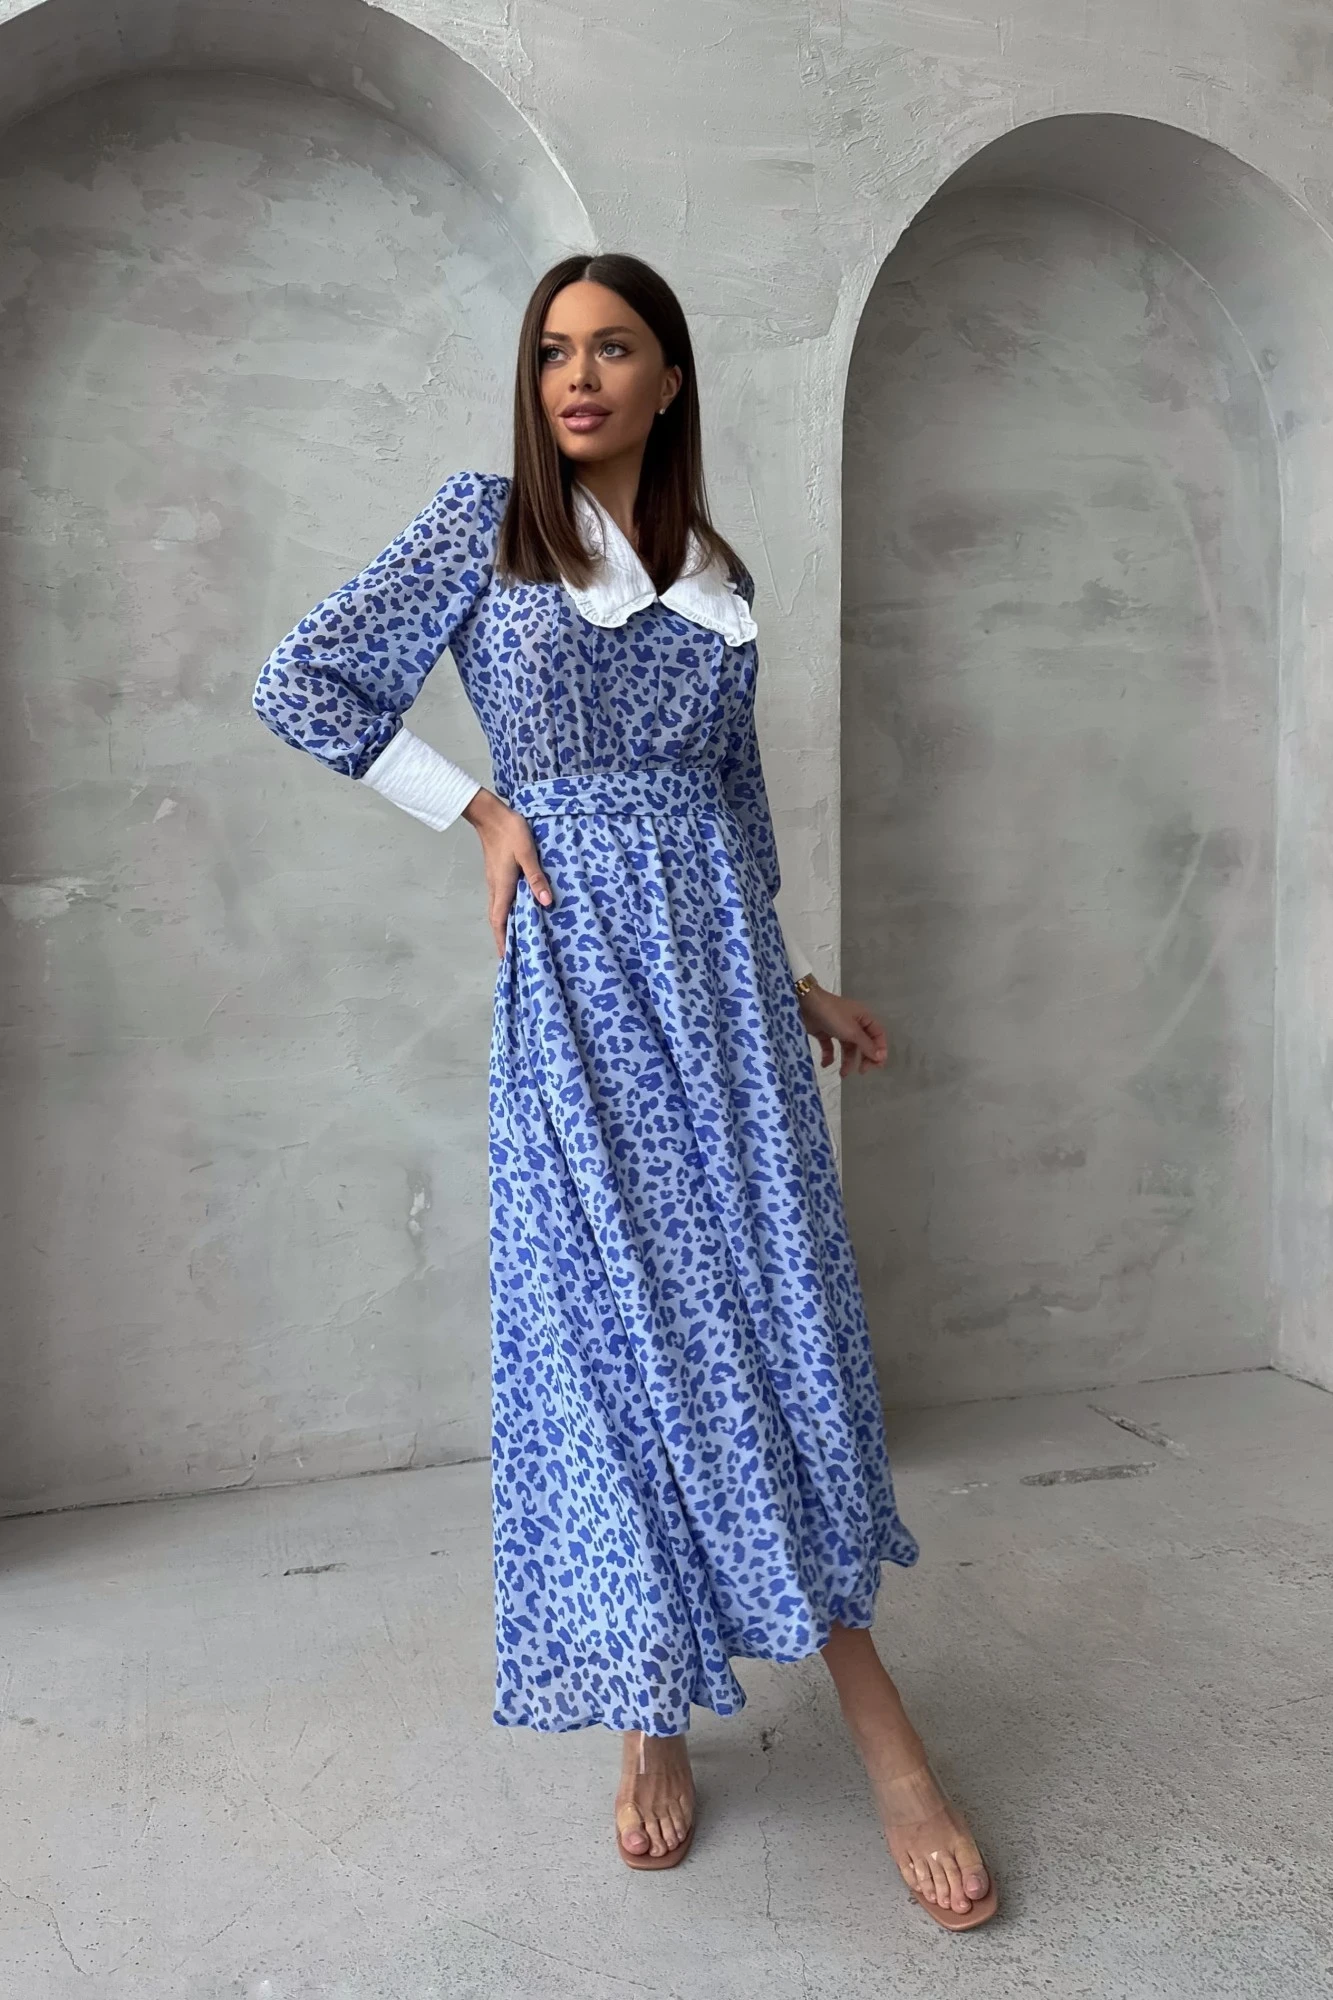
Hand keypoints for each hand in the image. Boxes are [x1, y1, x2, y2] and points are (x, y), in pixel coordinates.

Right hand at [462, 787, 553, 956]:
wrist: (492, 814)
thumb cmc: (511, 832)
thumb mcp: (528, 854)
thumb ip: (537, 878)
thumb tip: (546, 901)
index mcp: (503, 886)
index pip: (499, 920)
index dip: (502, 940)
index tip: (506, 958)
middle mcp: (496, 887)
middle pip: (496, 919)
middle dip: (502, 938)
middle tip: (511, 955)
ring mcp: (495, 881)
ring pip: (497, 909)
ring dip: (503, 925)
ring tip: (514, 938)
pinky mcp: (497, 874)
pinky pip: (500, 899)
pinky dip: (505, 911)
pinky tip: (516, 911)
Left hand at [796, 980, 888, 1076]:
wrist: (805, 1005)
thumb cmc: (833, 1016)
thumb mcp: (853, 1031)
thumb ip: (867, 1046)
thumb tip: (880, 1057)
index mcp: (864, 1018)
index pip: (877, 1035)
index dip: (879, 1050)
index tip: (877, 1066)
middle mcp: (853, 1022)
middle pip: (863, 1043)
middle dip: (863, 1058)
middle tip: (861, 1071)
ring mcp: (838, 1028)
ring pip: (847, 1048)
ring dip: (846, 1061)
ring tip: (842, 1074)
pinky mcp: (824, 1032)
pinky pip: (830, 1047)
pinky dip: (829, 1056)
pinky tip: (825, 1064)